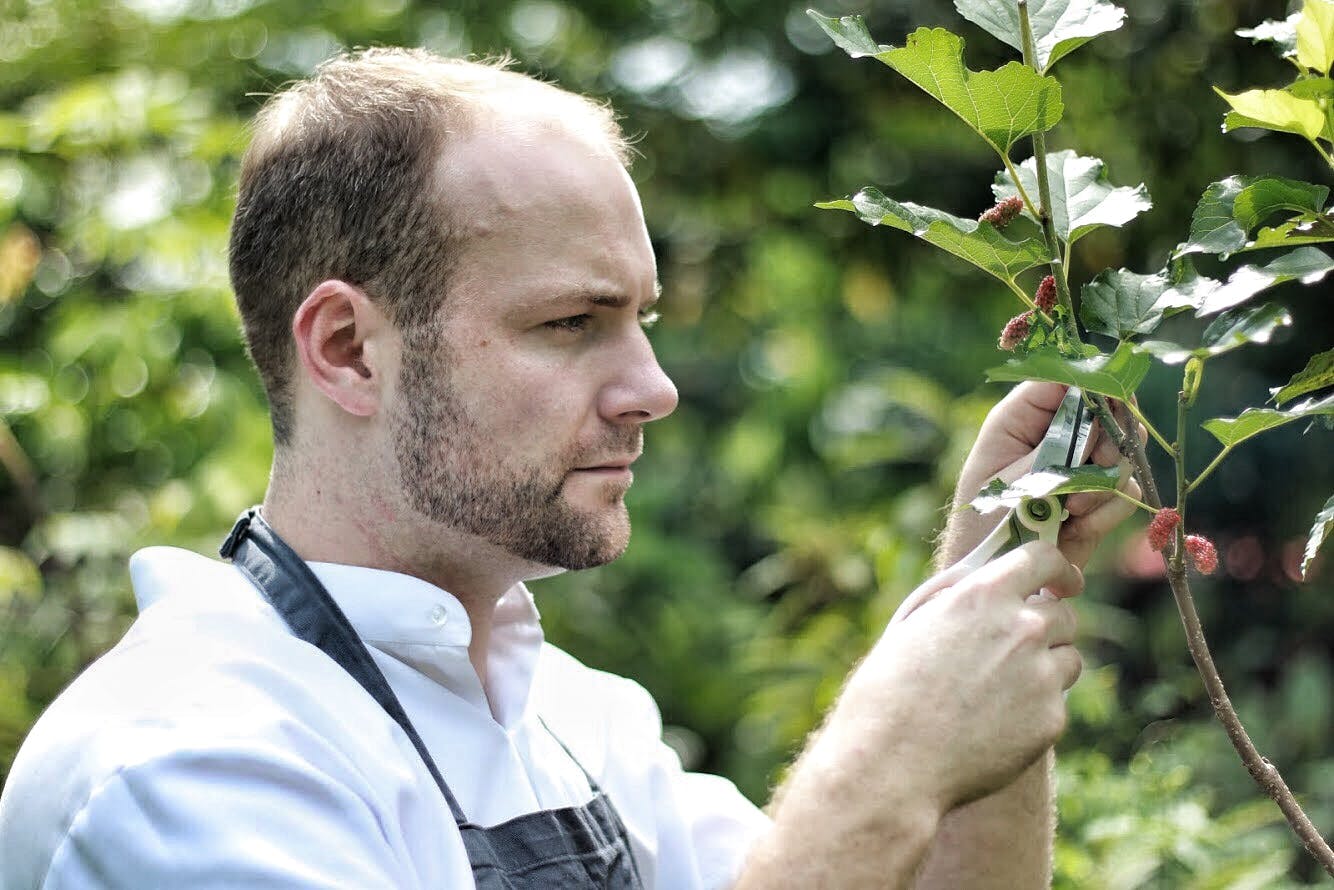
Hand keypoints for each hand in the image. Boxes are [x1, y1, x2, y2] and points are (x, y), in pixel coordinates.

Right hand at [834, 541, 1082, 813]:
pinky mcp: (1051, 719)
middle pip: (1064, 614)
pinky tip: (994, 725)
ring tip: (997, 692)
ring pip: (1068, 659)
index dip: (1057, 569)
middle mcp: (1022, 629)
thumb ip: (954, 590)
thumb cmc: (887, 690)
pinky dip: (1035, 710)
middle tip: (1016, 649)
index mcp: (983, 595)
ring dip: (1046, 667)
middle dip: (1046, 625)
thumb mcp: (910, 623)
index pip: (1045, 559)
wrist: (891, 763)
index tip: (1061, 582)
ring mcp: (1042, 676)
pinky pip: (1056, 703)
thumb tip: (984, 573)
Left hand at [943, 381, 1144, 568]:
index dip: (1096, 385)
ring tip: (1071, 509)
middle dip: (1106, 442)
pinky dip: (1106, 510)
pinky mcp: (1096, 500)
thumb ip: (1052, 445)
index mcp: (1020, 419)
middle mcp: (1054, 438)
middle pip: (1109, 412)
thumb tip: (1093, 408)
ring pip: (1122, 454)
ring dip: (1103, 484)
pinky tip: (1076, 527)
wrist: (992, 576)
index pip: (1066, 380)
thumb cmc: (981, 524)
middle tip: (1092, 467)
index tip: (1113, 403)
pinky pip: (1125, 492)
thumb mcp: (1009, 479)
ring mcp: (1078, 469)